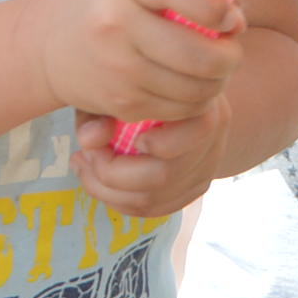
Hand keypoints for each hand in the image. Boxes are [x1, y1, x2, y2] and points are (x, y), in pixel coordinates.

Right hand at [37, 0, 246, 125]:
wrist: (46, 46)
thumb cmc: (107, 3)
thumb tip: (236, 8)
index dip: (213, 6)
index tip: (231, 17)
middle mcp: (116, 25)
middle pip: (196, 54)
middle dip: (230, 56)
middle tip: (233, 48)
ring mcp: (118, 69)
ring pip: (194, 88)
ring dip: (219, 81)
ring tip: (218, 68)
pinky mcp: (121, 104)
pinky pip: (179, 110)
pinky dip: (198, 101)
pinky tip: (195, 85)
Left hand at [75, 97, 235, 218]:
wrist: (177, 98)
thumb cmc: (142, 87)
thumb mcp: (117, 87)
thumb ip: (99, 110)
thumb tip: (90, 139)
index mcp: (205, 107)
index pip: (197, 132)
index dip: (157, 142)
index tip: (115, 131)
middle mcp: (214, 142)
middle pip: (163, 175)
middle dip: (111, 172)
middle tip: (84, 155)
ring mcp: (206, 170)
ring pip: (153, 200)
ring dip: (107, 191)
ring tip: (84, 167)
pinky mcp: (194, 190)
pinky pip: (153, 209)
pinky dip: (120, 201)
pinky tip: (100, 181)